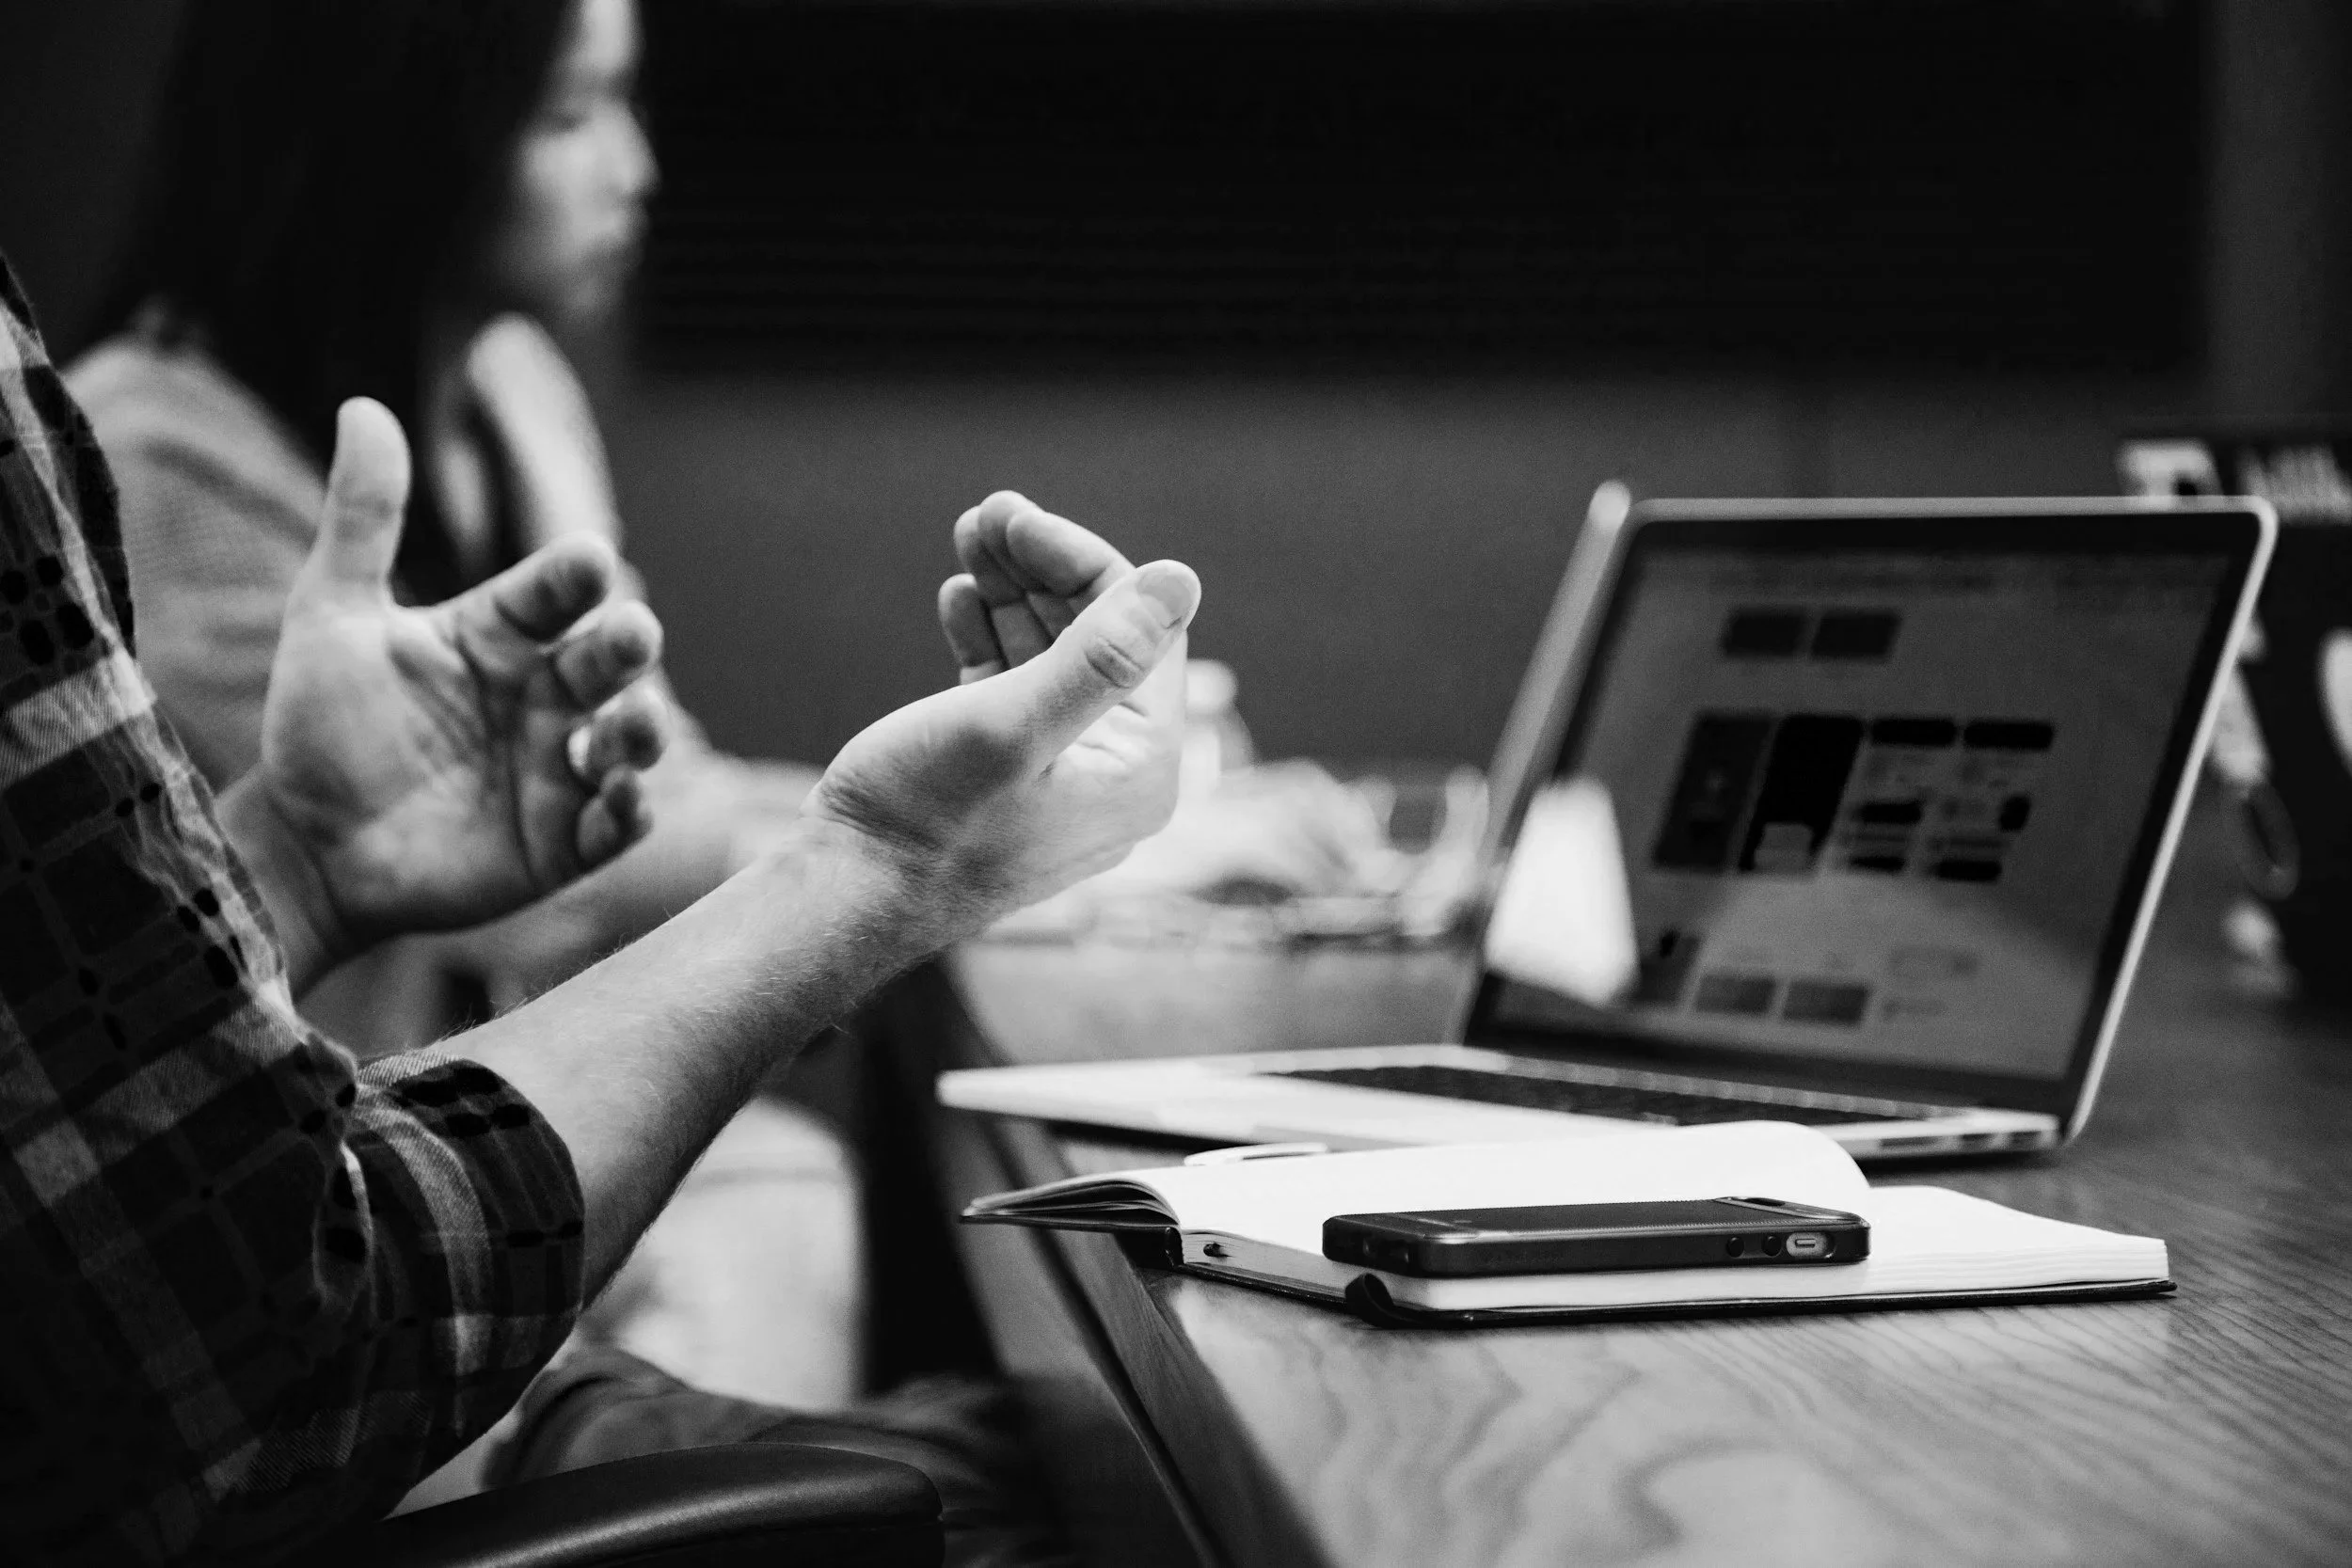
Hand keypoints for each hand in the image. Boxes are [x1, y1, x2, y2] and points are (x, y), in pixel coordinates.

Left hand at [228, 400, 668, 983]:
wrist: (303, 845)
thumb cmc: (321, 727)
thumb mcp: (330, 615)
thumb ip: (362, 519)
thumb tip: (362, 405)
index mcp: (498, 636)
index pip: (550, 593)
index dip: (572, 576)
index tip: (587, 559)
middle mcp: (540, 696)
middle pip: (603, 662)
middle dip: (626, 646)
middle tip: (633, 633)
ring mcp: (556, 769)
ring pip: (625, 741)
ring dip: (642, 731)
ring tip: (635, 724)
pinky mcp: (561, 842)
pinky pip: (613, 824)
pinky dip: (629, 810)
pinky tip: (623, 797)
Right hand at [802, 491, 1200, 945]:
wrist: (843, 899)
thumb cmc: (924, 821)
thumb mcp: (1012, 725)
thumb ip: (1100, 655)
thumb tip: (1183, 577)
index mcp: (1141, 769)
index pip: (1140, 632)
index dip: (1081, 562)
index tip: (1016, 517)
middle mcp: (1114, 775)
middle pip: (1096, 639)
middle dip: (1042, 570)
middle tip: (987, 512)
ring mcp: (1060, 776)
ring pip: (1050, 657)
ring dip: (1012, 593)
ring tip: (969, 536)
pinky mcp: (1007, 776)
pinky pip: (1016, 689)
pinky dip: (989, 639)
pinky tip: (960, 598)